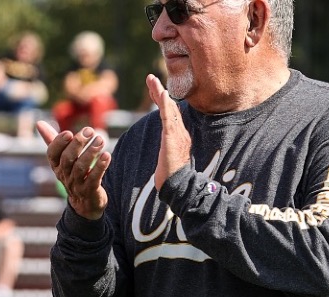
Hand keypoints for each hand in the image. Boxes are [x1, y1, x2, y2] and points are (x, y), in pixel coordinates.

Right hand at [35, 120, 108, 220]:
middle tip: (90, 131)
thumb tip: (39, 123)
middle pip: (67, 159)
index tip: (68, 132)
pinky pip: (94, 179)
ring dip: (91, 152)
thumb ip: (52, 141)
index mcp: (56, 166)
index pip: (52, 154)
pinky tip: (107, 155)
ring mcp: (77, 184)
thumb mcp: (61, 158)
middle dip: (78, 144)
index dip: (59, 143)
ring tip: (101, 139)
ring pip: (81, 168)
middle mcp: (64, 175)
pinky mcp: (90, 191)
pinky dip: (100, 167)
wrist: (85, 203)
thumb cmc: (73, 174)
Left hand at [147, 75, 191, 190]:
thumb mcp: (167, 155)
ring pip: (168, 109)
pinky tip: (162, 95)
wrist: (178, 186)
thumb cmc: (171, 175)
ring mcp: (177, 134)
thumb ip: (167, 145)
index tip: (153, 87)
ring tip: (153, 80)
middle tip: (150, 77)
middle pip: (168, 106)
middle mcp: (178, 131)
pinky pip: (169, 119)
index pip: (167, 112)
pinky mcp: (172, 139)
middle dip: (158, 91)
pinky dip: (165, 106)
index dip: (160, 99)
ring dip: (160, 94)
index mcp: (176, 134)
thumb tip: (165, 141)